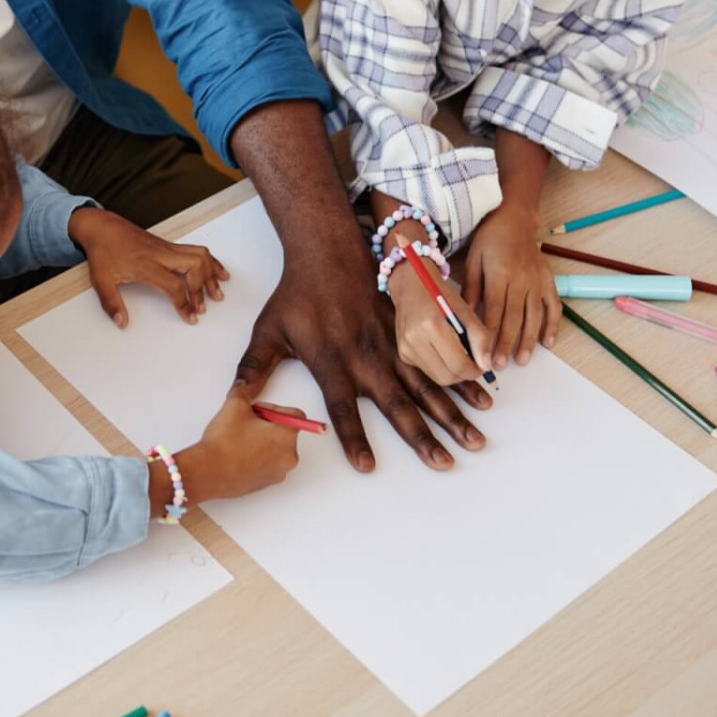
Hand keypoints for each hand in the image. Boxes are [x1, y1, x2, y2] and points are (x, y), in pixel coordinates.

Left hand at [70, 206, 227, 326]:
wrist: (101, 227)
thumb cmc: (102, 252)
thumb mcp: (100, 281)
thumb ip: (111, 304)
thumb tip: (122, 323)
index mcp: (146, 265)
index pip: (174, 284)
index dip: (185, 303)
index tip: (190, 318)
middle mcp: (160, 254)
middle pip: (194, 265)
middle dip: (203, 288)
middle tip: (203, 308)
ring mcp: (167, 248)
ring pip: (199, 255)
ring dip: (211, 273)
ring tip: (218, 292)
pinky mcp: (169, 245)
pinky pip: (195, 250)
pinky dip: (210, 261)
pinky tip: (218, 271)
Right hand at [153, 392, 300, 511]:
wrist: (209, 472)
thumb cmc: (226, 441)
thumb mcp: (235, 405)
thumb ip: (243, 390)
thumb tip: (244, 385)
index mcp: (288, 436)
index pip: (294, 415)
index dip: (274, 408)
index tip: (256, 411)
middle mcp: (289, 457)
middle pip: (285, 432)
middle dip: (267, 424)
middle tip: (245, 423)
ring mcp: (278, 473)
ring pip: (276, 449)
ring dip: (262, 440)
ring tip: (239, 439)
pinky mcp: (266, 484)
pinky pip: (267, 464)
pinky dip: (257, 457)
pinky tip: (237, 454)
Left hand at [234, 236, 489, 472]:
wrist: (327, 249)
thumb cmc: (295, 295)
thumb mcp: (268, 331)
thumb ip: (253, 370)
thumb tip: (233, 403)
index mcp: (331, 362)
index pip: (342, 409)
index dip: (354, 438)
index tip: (367, 467)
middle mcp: (366, 356)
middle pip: (397, 403)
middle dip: (422, 436)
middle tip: (445, 465)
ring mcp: (392, 342)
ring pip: (427, 383)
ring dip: (452, 412)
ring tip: (475, 439)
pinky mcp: (408, 328)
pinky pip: (440, 357)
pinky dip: (463, 376)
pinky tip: (483, 394)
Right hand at [388, 251, 491, 385]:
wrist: (410, 284)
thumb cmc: (439, 294)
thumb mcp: (465, 310)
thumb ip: (480, 337)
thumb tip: (487, 365)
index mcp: (431, 325)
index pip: (459, 364)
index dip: (475, 370)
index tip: (482, 365)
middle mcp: (414, 339)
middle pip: (447, 377)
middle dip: (465, 374)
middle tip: (474, 363)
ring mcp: (406, 348)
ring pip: (437, 377)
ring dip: (453, 372)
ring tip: (460, 356)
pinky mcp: (403, 353)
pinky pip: (428, 371)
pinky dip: (440, 366)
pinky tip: (443, 350)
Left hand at [462, 206, 560, 366]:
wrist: (516, 218)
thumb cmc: (489, 239)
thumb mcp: (473, 260)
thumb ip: (471, 289)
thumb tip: (464, 318)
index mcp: (500, 274)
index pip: (496, 310)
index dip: (491, 334)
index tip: (485, 354)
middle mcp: (522, 279)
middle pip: (515, 317)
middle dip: (507, 344)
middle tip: (500, 365)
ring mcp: (538, 280)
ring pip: (535, 316)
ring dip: (529, 340)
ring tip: (523, 360)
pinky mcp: (549, 280)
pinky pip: (554, 306)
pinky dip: (553, 325)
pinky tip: (548, 342)